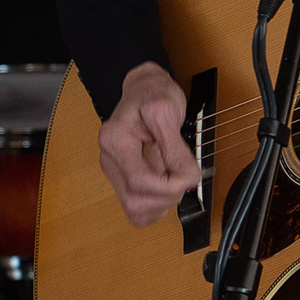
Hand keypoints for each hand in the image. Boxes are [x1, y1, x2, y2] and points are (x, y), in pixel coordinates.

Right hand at [99, 62, 201, 228]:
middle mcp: (110, 159)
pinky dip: (156, 205)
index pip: (138, 181)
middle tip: (184, 175)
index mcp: (115, 139)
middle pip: (135, 200)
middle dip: (167, 195)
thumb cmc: (153, 94)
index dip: (168, 186)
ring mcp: (114, 172)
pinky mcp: (122, 180)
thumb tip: (188, 177)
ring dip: (162, 202)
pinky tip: (165, 186)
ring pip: (135, 210)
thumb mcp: (168, 111)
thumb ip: (176, 147)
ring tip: (174, 178)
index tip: (190, 176)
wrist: (144, 89)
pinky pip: (137, 210)